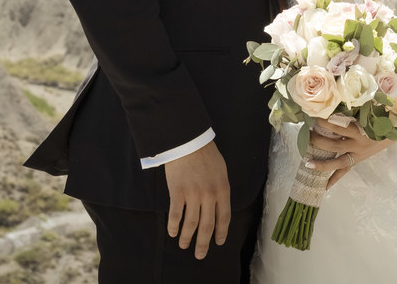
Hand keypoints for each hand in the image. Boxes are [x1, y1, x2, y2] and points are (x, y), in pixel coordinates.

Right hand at [163, 140, 230, 259]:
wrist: (188, 141)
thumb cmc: (206, 154)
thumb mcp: (221, 171)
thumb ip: (220, 189)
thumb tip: (218, 206)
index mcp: (223, 190)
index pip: (224, 218)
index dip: (221, 232)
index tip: (218, 242)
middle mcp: (209, 195)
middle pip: (207, 225)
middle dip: (204, 243)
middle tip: (200, 254)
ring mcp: (193, 194)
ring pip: (191, 224)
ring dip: (187, 237)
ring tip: (183, 245)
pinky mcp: (177, 192)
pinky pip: (175, 214)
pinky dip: (173, 226)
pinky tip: (172, 232)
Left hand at [307, 118, 394, 188]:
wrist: (393, 131)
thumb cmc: (378, 118)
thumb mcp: (367, 113)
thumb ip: (352, 111)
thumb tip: (334, 102)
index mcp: (360, 130)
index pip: (339, 127)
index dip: (326, 123)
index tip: (314, 117)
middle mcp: (358, 144)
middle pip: (335, 145)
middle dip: (319, 140)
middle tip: (307, 133)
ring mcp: (357, 155)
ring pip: (338, 162)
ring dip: (322, 163)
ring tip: (308, 163)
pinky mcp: (357, 161)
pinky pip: (345, 171)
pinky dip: (335, 178)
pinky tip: (325, 187)